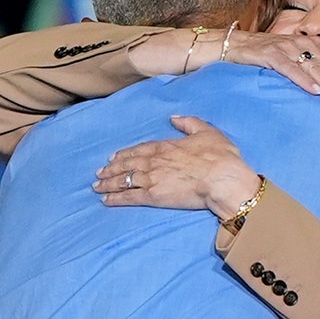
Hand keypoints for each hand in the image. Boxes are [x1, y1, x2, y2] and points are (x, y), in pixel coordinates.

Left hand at [94, 116, 261, 219]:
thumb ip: (189, 123)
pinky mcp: (153, 196)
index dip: (125, 154)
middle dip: (111, 169)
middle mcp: (154, 161)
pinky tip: (106, 200)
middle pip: (126, 164)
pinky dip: (116, 198)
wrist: (221, 179)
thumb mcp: (207, 132)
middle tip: (99, 173)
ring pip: (123, 180)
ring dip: (108, 183)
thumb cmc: (219, 157)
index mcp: (166, 146)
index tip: (114, 157)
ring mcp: (151, 179)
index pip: (139, 150)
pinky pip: (129, 197)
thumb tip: (175, 118)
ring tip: (97, 186)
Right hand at [225, 31, 319, 106]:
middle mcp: (300, 42)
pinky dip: (303, 80)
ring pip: (313, 66)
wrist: (230, 46)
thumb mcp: (291, 59)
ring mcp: (285, 48)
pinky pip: (289, 68)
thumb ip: (310, 67)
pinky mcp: (268, 55)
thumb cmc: (263, 57)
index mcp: (309, 43)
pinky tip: (315, 92)